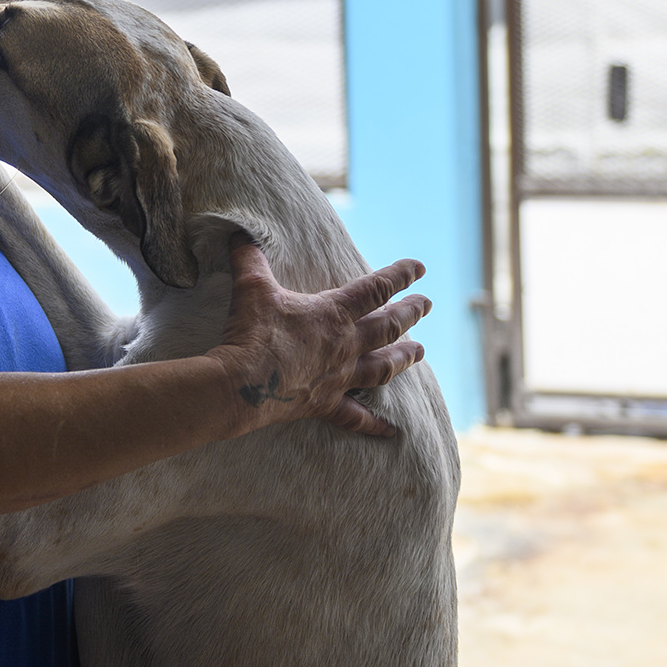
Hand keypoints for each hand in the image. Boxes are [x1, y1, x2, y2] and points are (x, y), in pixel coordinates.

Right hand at [212, 235, 429, 437]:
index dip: (400, 275)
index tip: (420, 268)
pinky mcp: (325, 404)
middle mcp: (345, 345)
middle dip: (411, 313)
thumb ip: (250, 259)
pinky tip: (392, 431)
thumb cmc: (251, 333)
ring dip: (404, 359)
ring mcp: (339, 377)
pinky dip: (375, 424)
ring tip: (421, 352)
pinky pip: (356, 417)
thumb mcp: (251, 288)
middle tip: (428, 305)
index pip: (376, 288)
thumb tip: (238, 235)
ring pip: (383, 368)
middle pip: (388, 327)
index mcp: (333, 313)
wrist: (242, 383)